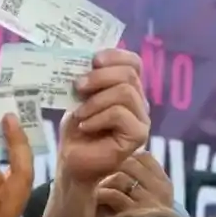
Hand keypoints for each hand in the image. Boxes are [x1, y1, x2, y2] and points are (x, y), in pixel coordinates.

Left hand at [58, 49, 149, 184]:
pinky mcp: (138, 136)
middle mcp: (139, 103)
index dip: (115, 56)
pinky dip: (97, 117)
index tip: (92, 60)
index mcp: (128, 89)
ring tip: (79, 113)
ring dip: (96, 100)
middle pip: (129, 74)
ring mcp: (141, 120)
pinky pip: (120, 114)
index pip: (134, 62)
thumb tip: (88, 57)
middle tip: (77, 86)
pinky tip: (85, 126)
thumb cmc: (77, 128)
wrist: (73, 160)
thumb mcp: (80, 96)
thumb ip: (90, 77)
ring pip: (126, 92)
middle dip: (100, 77)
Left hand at [95, 151, 173, 216]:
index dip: (125, 158)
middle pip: (129, 163)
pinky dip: (101, 195)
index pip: (144, 157)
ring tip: (96, 190)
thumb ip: (140, 180)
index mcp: (165, 184)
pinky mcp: (134, 215)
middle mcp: (161, 191)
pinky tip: (96, 202)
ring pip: (119, 177)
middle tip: (96, 176)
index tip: (112, 167)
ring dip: (103, 182)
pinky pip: (113, 194)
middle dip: (110, 168)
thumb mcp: (149, 201)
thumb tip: (121, 157)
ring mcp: (149, 203)